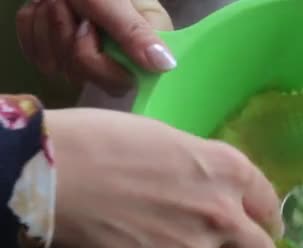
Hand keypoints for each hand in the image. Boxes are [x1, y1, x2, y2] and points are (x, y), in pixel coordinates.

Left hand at [16, 0, 174, 95]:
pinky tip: (44, 9)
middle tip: (70, 4)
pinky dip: (34, 28)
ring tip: (58, 0)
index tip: (90, 25)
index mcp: (142, 48)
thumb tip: (166, 65)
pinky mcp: (57, 55)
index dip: (99, 60)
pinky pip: (37, 56)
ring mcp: (84, 59)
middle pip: (85, 76)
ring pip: (56, 67)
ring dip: (48, 27)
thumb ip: (135, 31)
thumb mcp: (114, 1)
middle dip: (68, 37)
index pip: (121, 82)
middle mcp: (117, 60)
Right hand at [45, 108, 282, 247]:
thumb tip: (211, 191)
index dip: (262, 219)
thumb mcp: (173, 142)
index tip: (254, 226)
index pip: (269, 206)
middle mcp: (226, 215)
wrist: (56, 172)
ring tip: (149, 236)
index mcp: (231, 171)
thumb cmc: (105, 142)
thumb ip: (206, 173)